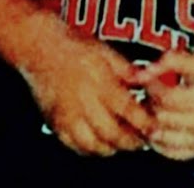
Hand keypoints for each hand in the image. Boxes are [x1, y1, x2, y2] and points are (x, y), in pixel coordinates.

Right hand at [18, 26, 154, 155]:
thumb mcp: (106, 51)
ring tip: (122, 140)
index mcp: (99, 82)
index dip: (146, 123)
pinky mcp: (55, 122)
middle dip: (133, 142)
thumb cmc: (72, 44)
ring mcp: (67, 115)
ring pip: (94, 146)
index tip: (155, 127)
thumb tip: (148, 83)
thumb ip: (127, 71)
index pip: (129, 111)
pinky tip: (99, 141)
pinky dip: (90, 149)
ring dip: (112, 147)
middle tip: (142, 138)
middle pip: (113, 134)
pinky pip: (74, 146)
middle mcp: (83, 102)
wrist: (38, 45)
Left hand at [135, 50, 193, 160]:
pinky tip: (160, 126)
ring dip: (152, 123)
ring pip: (163, 138)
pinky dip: (159, 141)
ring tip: (155, 107)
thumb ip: (171, 61)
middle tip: (152, 92)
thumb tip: (140, 75)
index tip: (149, 77)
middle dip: (150, 103)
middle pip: (162, 118)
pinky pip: (172, 153)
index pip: (166, 98)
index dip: (151, 86)